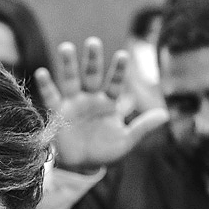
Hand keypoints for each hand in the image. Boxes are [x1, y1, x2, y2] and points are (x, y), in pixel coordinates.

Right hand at [34, 37, 165, 171]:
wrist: (81, 166)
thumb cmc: (105, 151)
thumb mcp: (126, 141)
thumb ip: (143, 127)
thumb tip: (166, 115)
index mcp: (109, 102)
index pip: (115, 82)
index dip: (119, 70)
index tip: (123, 55)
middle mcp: (91, 98)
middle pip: (92, 75)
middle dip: (92, 59)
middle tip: (93, 42)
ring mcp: (73, 103)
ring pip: (71, 80)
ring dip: (68, 64)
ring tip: (66, 47)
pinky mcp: (58, 112)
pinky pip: (51, 97)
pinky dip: (46, 85)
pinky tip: (42, 72)